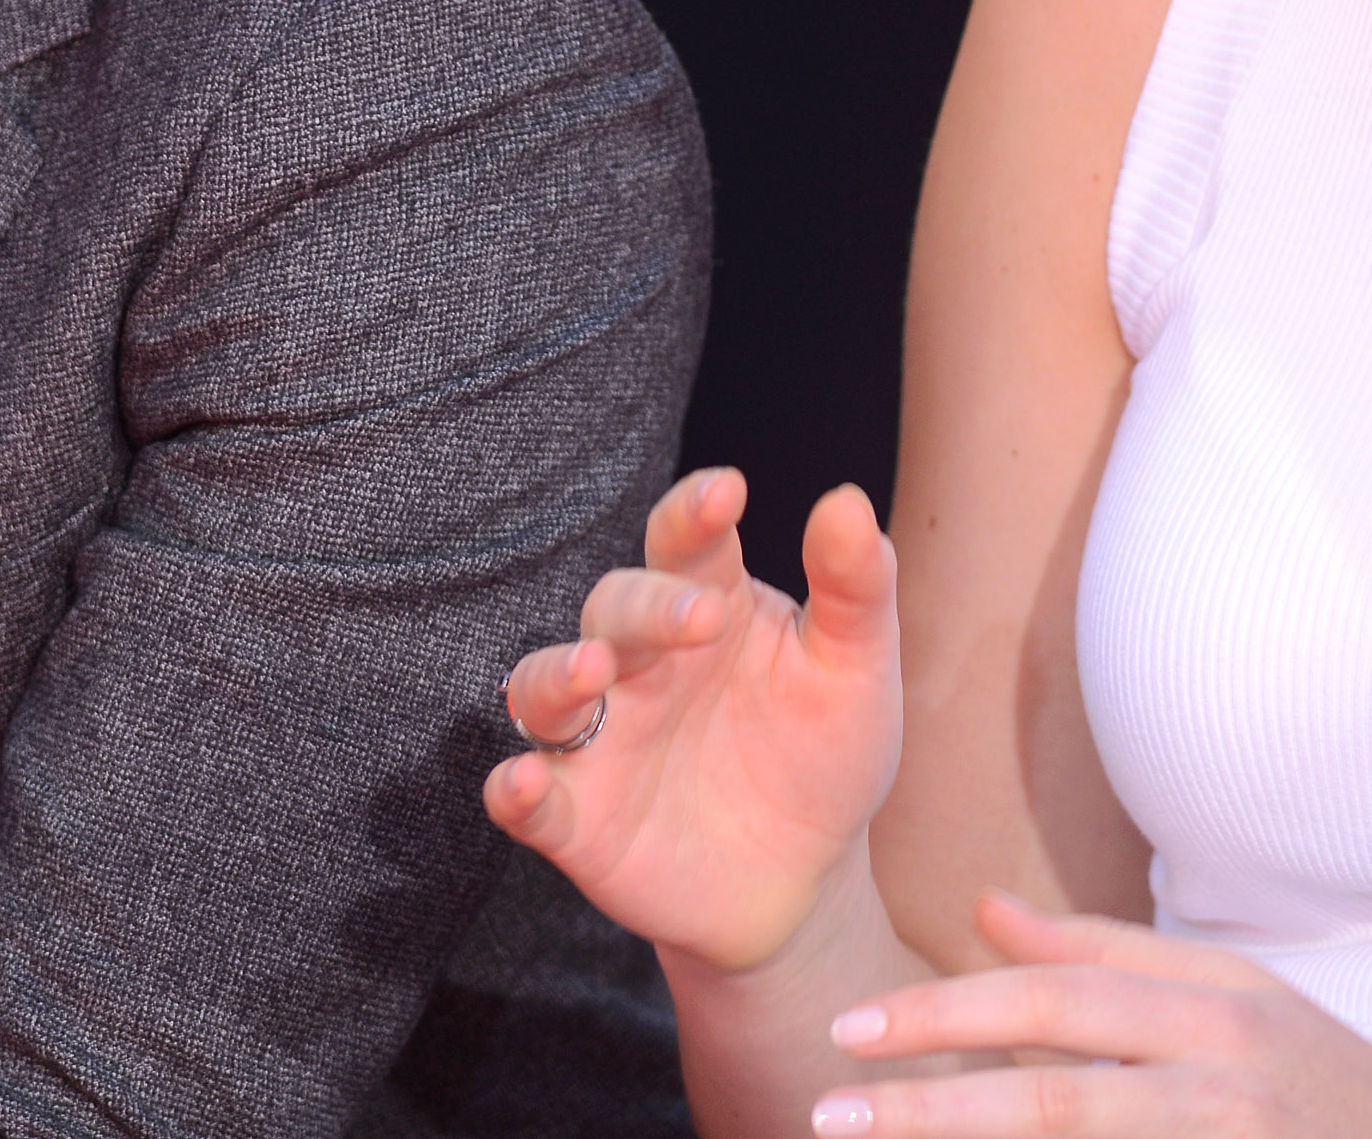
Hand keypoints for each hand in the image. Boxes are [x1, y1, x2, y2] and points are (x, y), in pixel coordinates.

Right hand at [485, 470, 904, 972]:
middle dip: (650, 607)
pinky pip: (531, 801)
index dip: (695, 513)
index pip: (687, 543)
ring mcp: (602, 740)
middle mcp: (641, 662)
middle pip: (616, 609)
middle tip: (703, 617)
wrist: (807, 880)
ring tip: (591, 669)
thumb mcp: (857, 671)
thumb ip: (855, 587)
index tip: (727, 491)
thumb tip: (847, 499)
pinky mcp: (579, 821)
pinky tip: (520, 780)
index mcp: (710, 605)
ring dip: (556, 675)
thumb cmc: (826, 754)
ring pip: (543, 687)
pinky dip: (514, 789)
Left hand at [808, 894, 1371, 1138]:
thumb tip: (982, 909)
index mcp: (1213, 1005)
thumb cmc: (1313, 1075)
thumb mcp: (1225, 992)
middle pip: (1055, 1093)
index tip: (854, 1030)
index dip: (949, 1012)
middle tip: (831, 1113)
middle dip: (932, 1107)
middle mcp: (1222, 1080)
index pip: (1057, 1001)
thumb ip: (1101, 953)